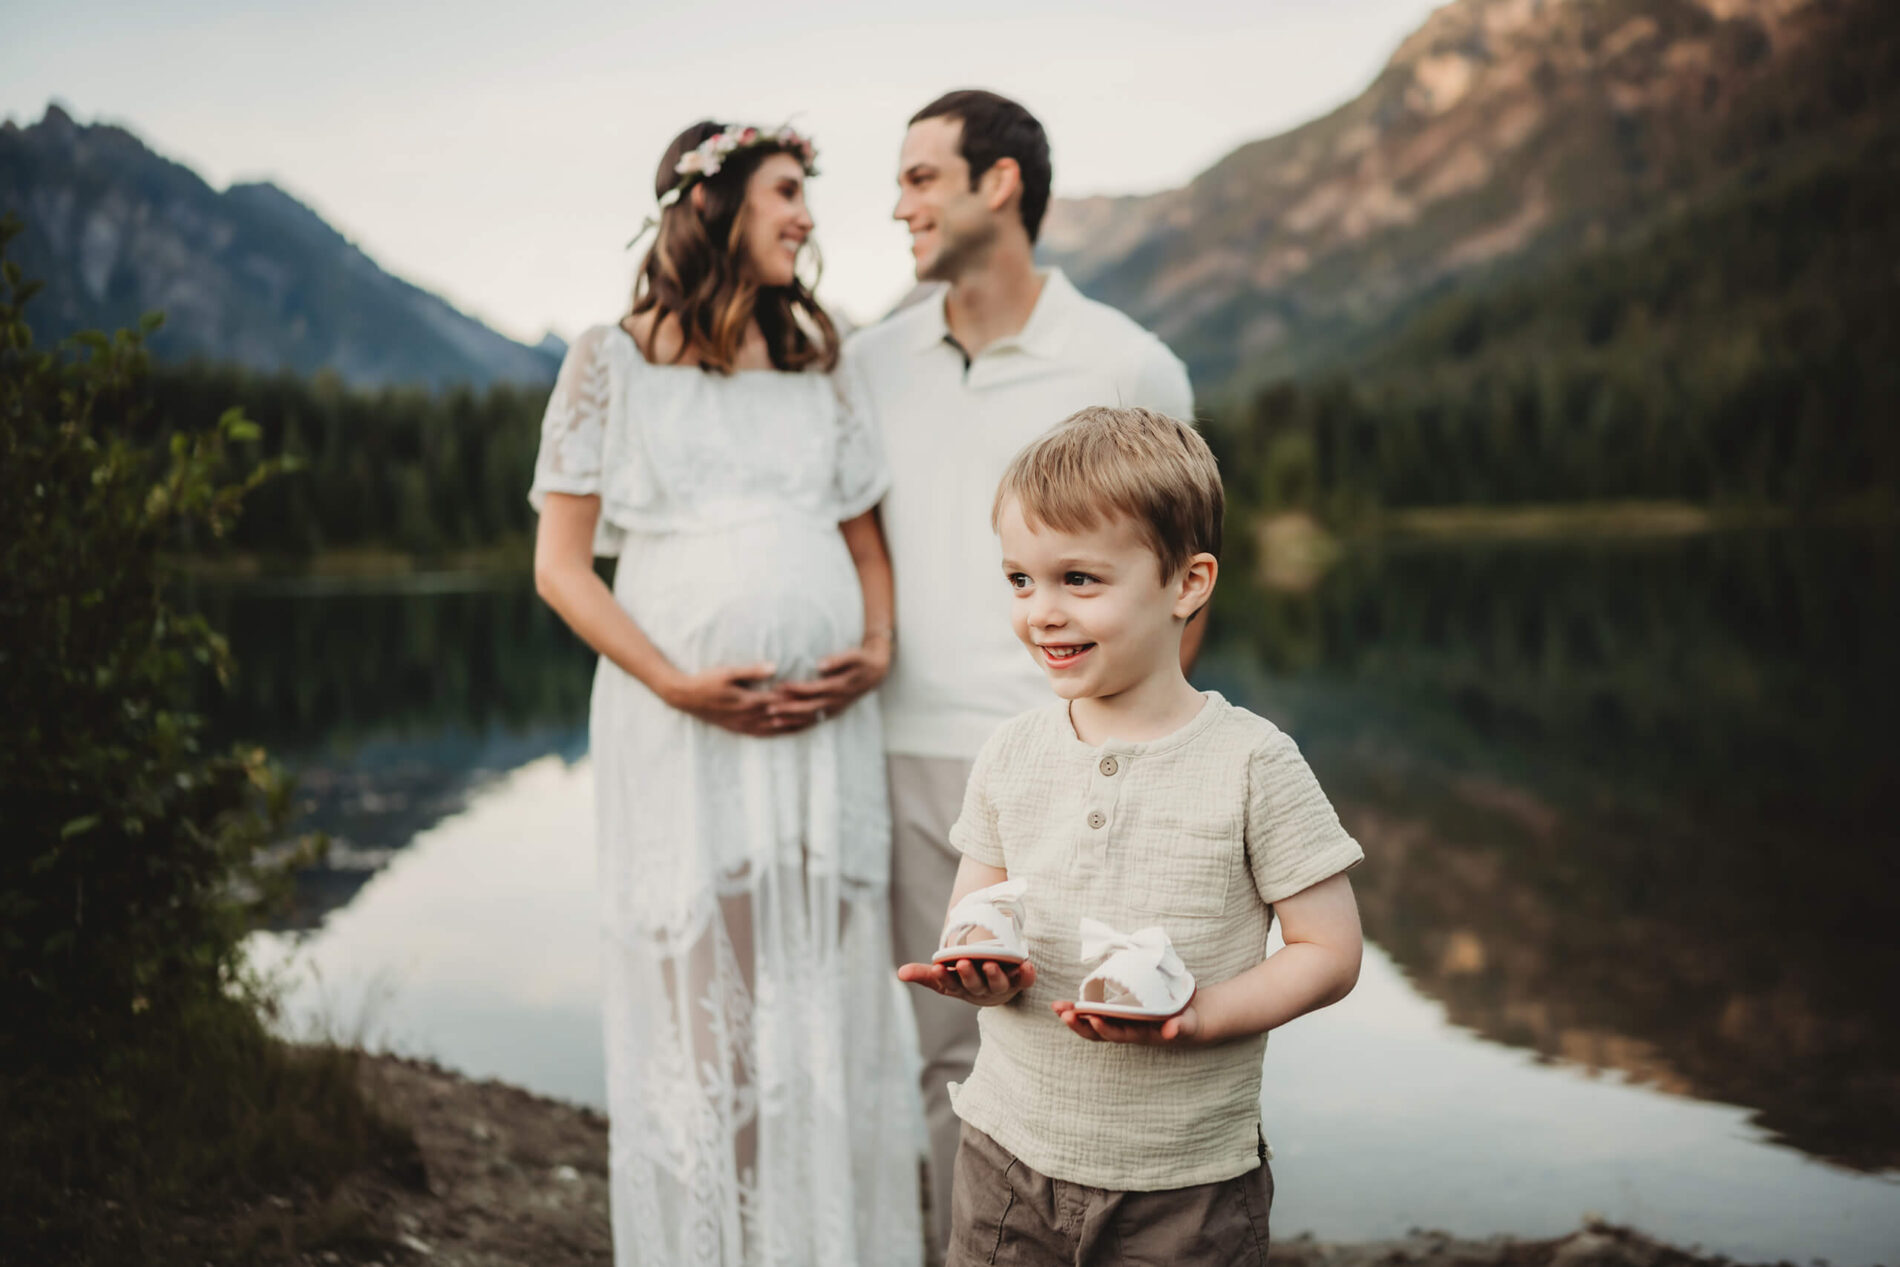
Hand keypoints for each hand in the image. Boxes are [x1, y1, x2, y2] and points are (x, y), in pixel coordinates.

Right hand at [660, 663, 811, 736]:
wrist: (684, 697)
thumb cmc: (706, 680)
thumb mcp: (728, 671)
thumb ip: (752, 670)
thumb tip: (775, 667)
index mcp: (747, 700)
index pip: (779, 700)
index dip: (798, 698)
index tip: (817, 693)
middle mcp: (748, 716)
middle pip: (782, 717)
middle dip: (803, 714)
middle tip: (824, 710)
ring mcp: (743, 725)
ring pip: (775, 728)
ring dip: (795, 726)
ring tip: (813, 723)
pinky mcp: (739, 729)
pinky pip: (763, 734)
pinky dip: (779, 733)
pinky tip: (789, 731)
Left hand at [769, 635, 890, 727]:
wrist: (876, 672)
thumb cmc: (862, 660)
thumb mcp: (854, 656)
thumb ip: (838, 660)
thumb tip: (820, 664)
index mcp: (839, 687)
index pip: (814, 690)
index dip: (796, 689)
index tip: (779, 686)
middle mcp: (836, 702)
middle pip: (808, 708)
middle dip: (788, 708)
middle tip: (768, 707)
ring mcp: (834, 709)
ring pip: (810, 719)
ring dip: (791, 720)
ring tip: (771, 720)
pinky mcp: (832, 713)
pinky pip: (814, 722)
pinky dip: (799, 726)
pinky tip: (785, 727)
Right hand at [897, 958, 1035, 1007]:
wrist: (996, 987)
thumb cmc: (965, 980)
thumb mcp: (944, 977)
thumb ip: (924, 974)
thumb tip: (899, 973)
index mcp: (960, 989)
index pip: (949, 985)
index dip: (944, 978)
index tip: (938, 968)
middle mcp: (981, 990)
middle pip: (975, 985)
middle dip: (969, 975)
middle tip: (964, 962)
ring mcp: (1001, 986)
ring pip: (999, 984)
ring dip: (995, 975)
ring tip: (991, 964)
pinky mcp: (1020, 982)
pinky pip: (1025, 981)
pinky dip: (1027, 975)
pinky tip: (1026, 965)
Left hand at [1051, 995, 1202, 1044]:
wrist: (1186, 1022)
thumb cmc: (1186, 1024)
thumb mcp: (1187, 1026)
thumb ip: (1180, 1028)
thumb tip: (1171, 1031)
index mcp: (1139, 1034)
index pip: (1117, 1034)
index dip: (1104, 1028)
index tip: (1093, 1019)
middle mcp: (1125, 1030)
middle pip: (1097, 1032)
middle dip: (1079, 1024)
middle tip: (1063, 1013)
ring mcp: (1119, 1022)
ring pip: (1091, 1023)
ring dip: (1073, 1016)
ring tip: (1056, 1007)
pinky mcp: (1117, 1013)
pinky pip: (1094, 1013)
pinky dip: (1079, 1008)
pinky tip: (1065, 1004)